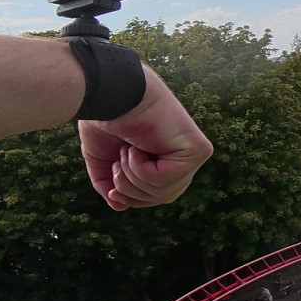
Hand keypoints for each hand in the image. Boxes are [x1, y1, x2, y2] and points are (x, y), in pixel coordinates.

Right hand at [78, 65, 211, 209]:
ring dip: (133, 177)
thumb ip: (112, 183)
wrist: (108, 94)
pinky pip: (167, 181)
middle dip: (132, 189)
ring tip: (126, 150)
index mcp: (165, 155)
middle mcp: (182, 155)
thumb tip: (121, 206)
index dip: (133, 198)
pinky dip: (142, 170)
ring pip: (165, 193)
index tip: (113, 191)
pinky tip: (137, 147)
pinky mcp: (197, 150)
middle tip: (118, 163)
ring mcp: (193, 153)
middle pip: (162, 197)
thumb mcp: (102, 158)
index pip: (158, 194)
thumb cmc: (105, 118)